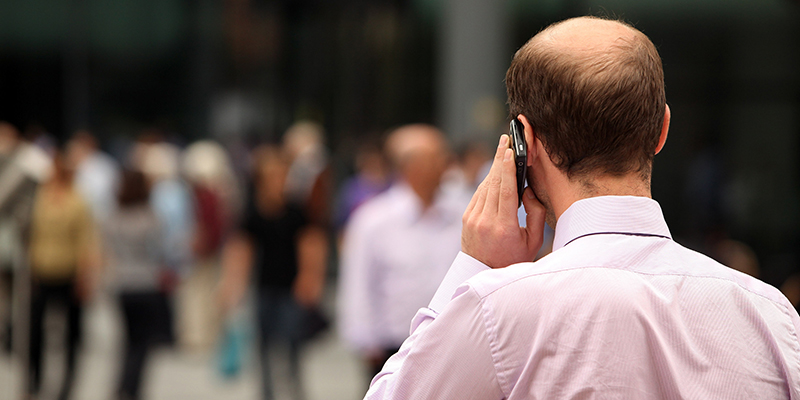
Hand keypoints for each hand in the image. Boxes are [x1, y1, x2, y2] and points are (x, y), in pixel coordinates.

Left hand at [461, 135, 545, 268]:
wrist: (483, 273)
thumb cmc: (514, 259)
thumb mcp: (533, 242)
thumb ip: (534, 214)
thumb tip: (529, 190)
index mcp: (503, 228)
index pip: (505, 192)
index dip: (507, 169)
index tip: (510, 151)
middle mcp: (484, 221)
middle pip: (493, 183)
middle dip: (500, 159)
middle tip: (505, 139)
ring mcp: (472, 219)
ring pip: (485, 186)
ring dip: (494, 167)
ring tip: (502, 149)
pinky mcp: (467, 217)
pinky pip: (479, 193)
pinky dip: (488, 180)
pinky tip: (496, 170)